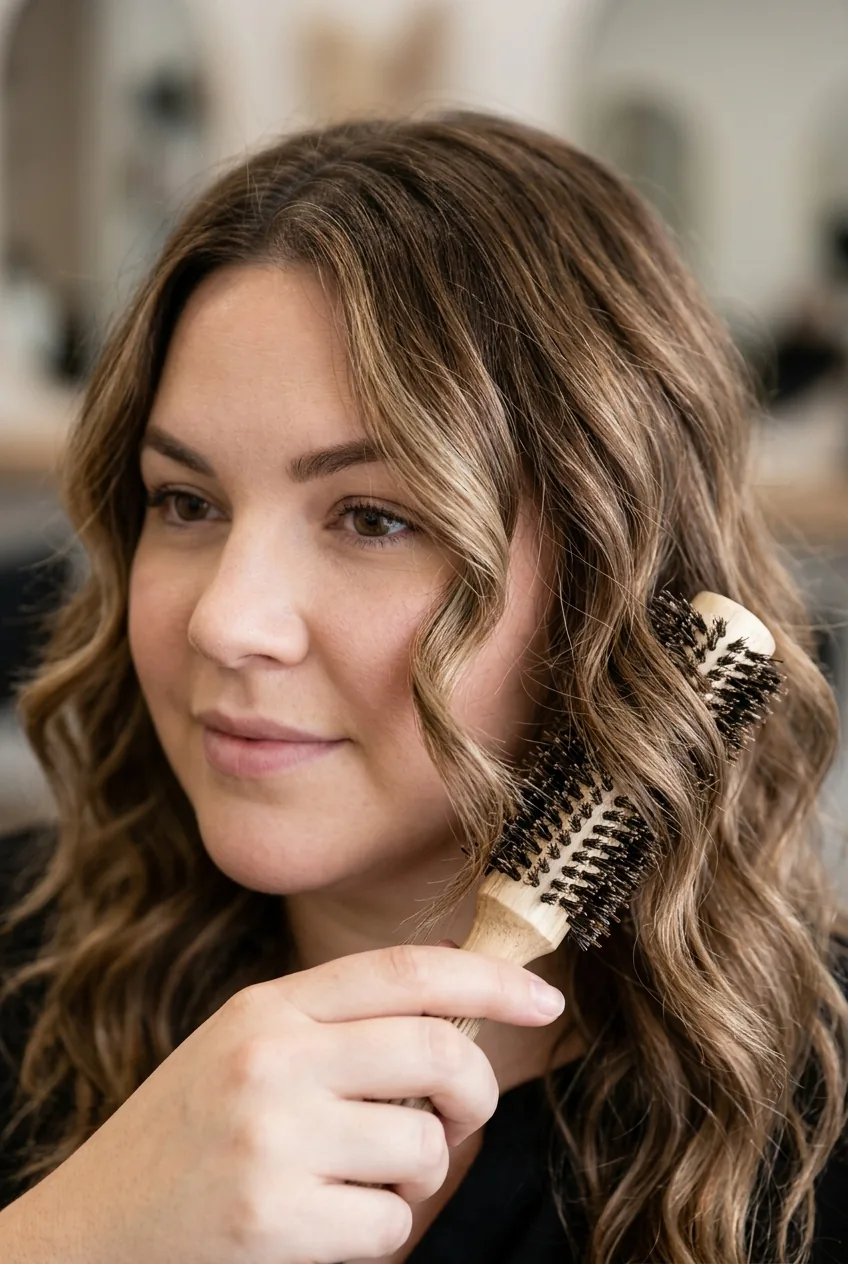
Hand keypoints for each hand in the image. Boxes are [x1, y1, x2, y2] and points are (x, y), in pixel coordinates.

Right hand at [0, 943, 563, 1263]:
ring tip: (359, 1184)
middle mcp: (271, 1057)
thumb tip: (458, 1033)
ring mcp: (271, 1135)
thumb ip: (336, 1033)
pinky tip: (325, 1230)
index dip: (490, 979)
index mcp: (268, 1009)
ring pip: (424, 1147)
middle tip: (460, 1119)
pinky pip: (392, 1224)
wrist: (87, 1234)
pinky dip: (382, 1235)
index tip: (544, 997)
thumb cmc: (186, 1142)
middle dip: (475, 1092)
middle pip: (438, 1050)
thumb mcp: (246, 1053)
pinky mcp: (274, 1216)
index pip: (405, 971)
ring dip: (417, 1177)